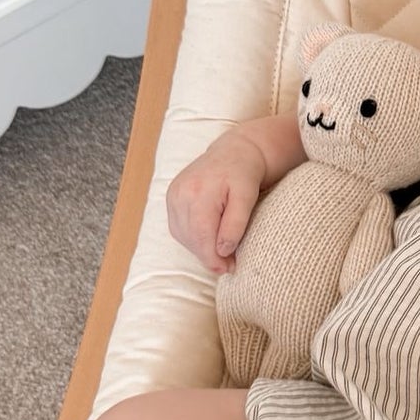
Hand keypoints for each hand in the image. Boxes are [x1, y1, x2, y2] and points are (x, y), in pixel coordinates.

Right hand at [166, 132, 268, 272]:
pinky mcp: (171, 196)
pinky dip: (192, 238)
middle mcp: (181, 193)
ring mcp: (173, 194)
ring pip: (182, 235)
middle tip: (229, 265)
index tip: (228, 269)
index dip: (213, 258)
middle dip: (209, 256)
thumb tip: (223, 250)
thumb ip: (235, 223)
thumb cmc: (245, 173)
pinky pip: (178, 227)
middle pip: (191, 237)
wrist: (235, 150)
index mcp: (199, 192)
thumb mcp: (247, 196)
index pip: (201, 235)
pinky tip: (208, 239)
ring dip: (200, 248)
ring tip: (221, 253)